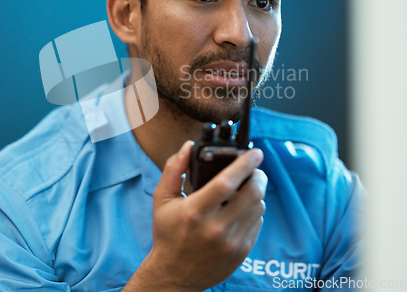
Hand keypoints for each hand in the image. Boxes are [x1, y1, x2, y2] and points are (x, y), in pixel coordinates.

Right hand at [124, 140, 266, 291]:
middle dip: (258, 175)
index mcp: (195, 211)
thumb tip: (189, 146)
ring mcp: (232, 242)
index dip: (244, 164)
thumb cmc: (168, 233)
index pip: (226, 182)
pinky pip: (258, 223)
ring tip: (247, 186)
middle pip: (252, 193)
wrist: (174, 274)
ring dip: (257, 192)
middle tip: (255, 168)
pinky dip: (254, 210)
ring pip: (259, 207)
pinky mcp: (242, 252)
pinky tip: (242, 207)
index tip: (255, 152)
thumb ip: (174, 169)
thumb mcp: (162, 199)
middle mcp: (216, 228)